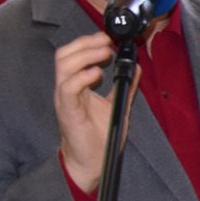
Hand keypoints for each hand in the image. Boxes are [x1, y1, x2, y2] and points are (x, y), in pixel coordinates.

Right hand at [54, 32, 124, 192]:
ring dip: (84, 54)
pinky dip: (81, 77)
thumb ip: (124, 86)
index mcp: (77, 85)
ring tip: (103, 53)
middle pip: (64, 54)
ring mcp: (65, 99)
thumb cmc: (99, 137)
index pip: (74, 54)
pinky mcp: (67, 111)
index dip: (88, 42)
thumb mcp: (117, 105)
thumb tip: (136, 68)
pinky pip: (67, 88)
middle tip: (106, 41)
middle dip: (85, 43)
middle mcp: (67, 88)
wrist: (91, 162)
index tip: (108, 38)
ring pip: (63, 65)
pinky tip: (97, 73)